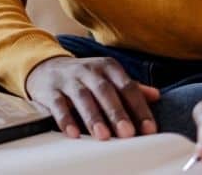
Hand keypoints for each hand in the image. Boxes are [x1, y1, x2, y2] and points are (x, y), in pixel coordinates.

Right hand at [24, 56, 160, 139]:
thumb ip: (130, 87)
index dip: (139, 108)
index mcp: (107, 67)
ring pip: (82, 97)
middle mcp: (88, 70)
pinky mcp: (50, 90)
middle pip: (105, 91)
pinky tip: (73, 133)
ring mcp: (68, 79)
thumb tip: (156, 95)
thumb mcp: (107, 77)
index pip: (127, 86)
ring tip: (103, 136)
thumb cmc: (84, 76)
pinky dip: (65, 119)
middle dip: (117, 113)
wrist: (45, 66)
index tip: (149, 129)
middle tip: (127, 133)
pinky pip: (58, 104)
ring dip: (93, 117)